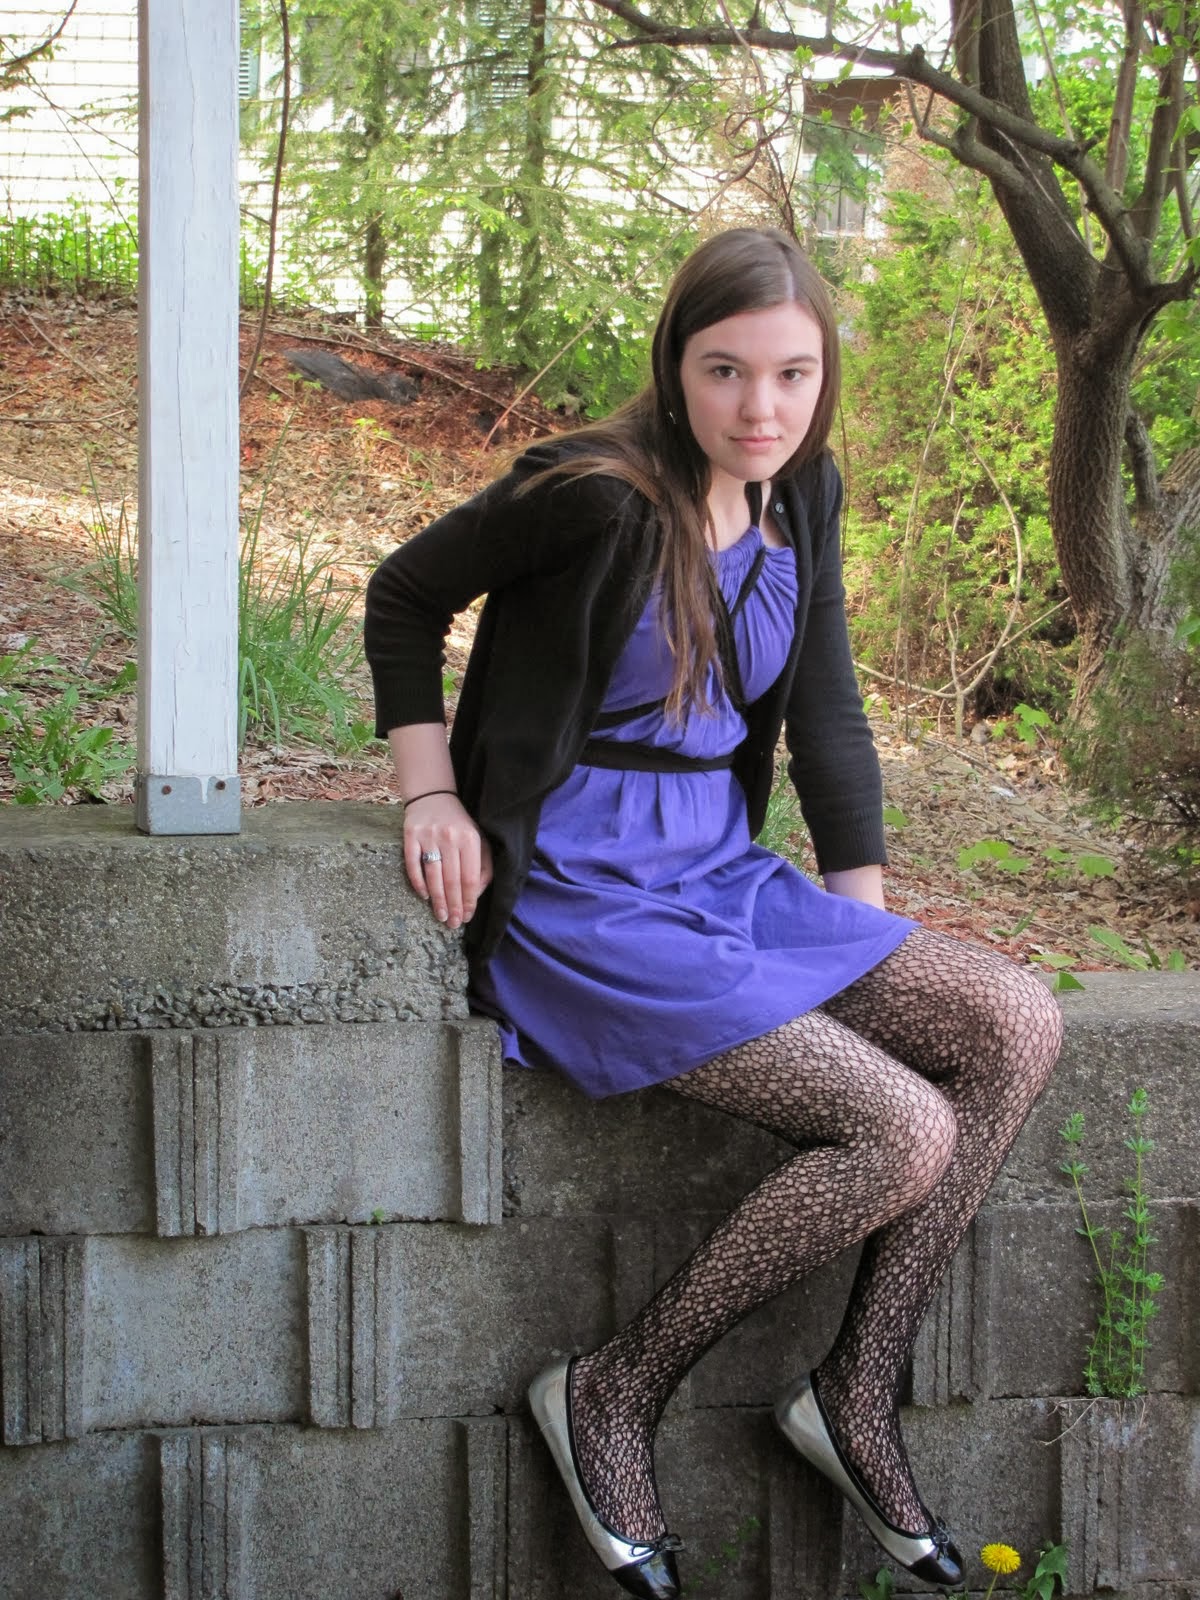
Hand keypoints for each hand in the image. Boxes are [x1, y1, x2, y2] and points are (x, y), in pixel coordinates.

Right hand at [403, 793, 493, 928]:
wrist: (433, 796)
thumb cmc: (459, 825)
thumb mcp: (478, 839)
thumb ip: (483, 865)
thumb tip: (476, 894)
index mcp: (470, 838)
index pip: (470, 877)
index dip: (469, 900)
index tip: (466, 916)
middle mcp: (449, 837)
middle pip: (452, 879)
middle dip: (453, 905)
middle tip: (452, 923)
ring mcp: (428, 836)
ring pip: (433, 875)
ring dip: (437, 900)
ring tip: (441, 916)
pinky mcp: (410, 836)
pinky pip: (412, 865)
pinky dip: (418, 883)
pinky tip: (425, 897)